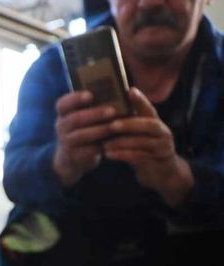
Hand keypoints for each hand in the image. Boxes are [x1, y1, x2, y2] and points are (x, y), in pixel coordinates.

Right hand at [52, 90, 117, 187]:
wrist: (74, 156)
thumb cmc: (87, 128)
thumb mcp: (86, 115)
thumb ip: (98, 104)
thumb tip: (126, 91)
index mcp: (64, 113)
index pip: (63, 104)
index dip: (75, 98)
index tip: (90, 95)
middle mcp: (62, 126)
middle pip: (74, 119)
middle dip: (94, 114)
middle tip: (112, 111)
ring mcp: (66, 142)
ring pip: (81, 135)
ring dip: (99, 130)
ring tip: (115, 126)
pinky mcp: (74, 155)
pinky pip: (87, 151)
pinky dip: (101, 146)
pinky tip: (113, 142)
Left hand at [103, 87, 193, 208]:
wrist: (161, 174)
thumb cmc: (143, 151)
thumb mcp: (137, 136)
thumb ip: (127, 126)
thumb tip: (104, 112)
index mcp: (155, 123)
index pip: (149, 109)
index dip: (140, 100)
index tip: (129, 91)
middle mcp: (162, 132)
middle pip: (148, 124)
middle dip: (129, 124)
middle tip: (111, 125)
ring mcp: (162, 147)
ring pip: (142, 142)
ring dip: (122, 143)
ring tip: (105, 144)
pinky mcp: (157, 161)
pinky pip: (139, 157)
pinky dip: (123, 155)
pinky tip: (109, 155)